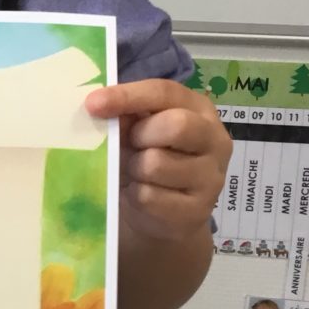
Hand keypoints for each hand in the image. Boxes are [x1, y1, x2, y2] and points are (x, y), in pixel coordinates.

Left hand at [85, 79, 229, 242]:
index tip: (93, 104)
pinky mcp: (197, 210)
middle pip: (177, 125)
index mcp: (199, 109)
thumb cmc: (147, 159)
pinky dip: (135, 195)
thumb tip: (99, 105)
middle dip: (141, 135)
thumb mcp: (136, 131)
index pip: (166, 93)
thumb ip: (126, 115)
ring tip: (137, 173)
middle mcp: (215, 140)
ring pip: (157, 164)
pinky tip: (141, 194)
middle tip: (130, 145)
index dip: (128, 95)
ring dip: (134, 169)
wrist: (163, 215)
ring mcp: (211, 177)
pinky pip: (150, 197)